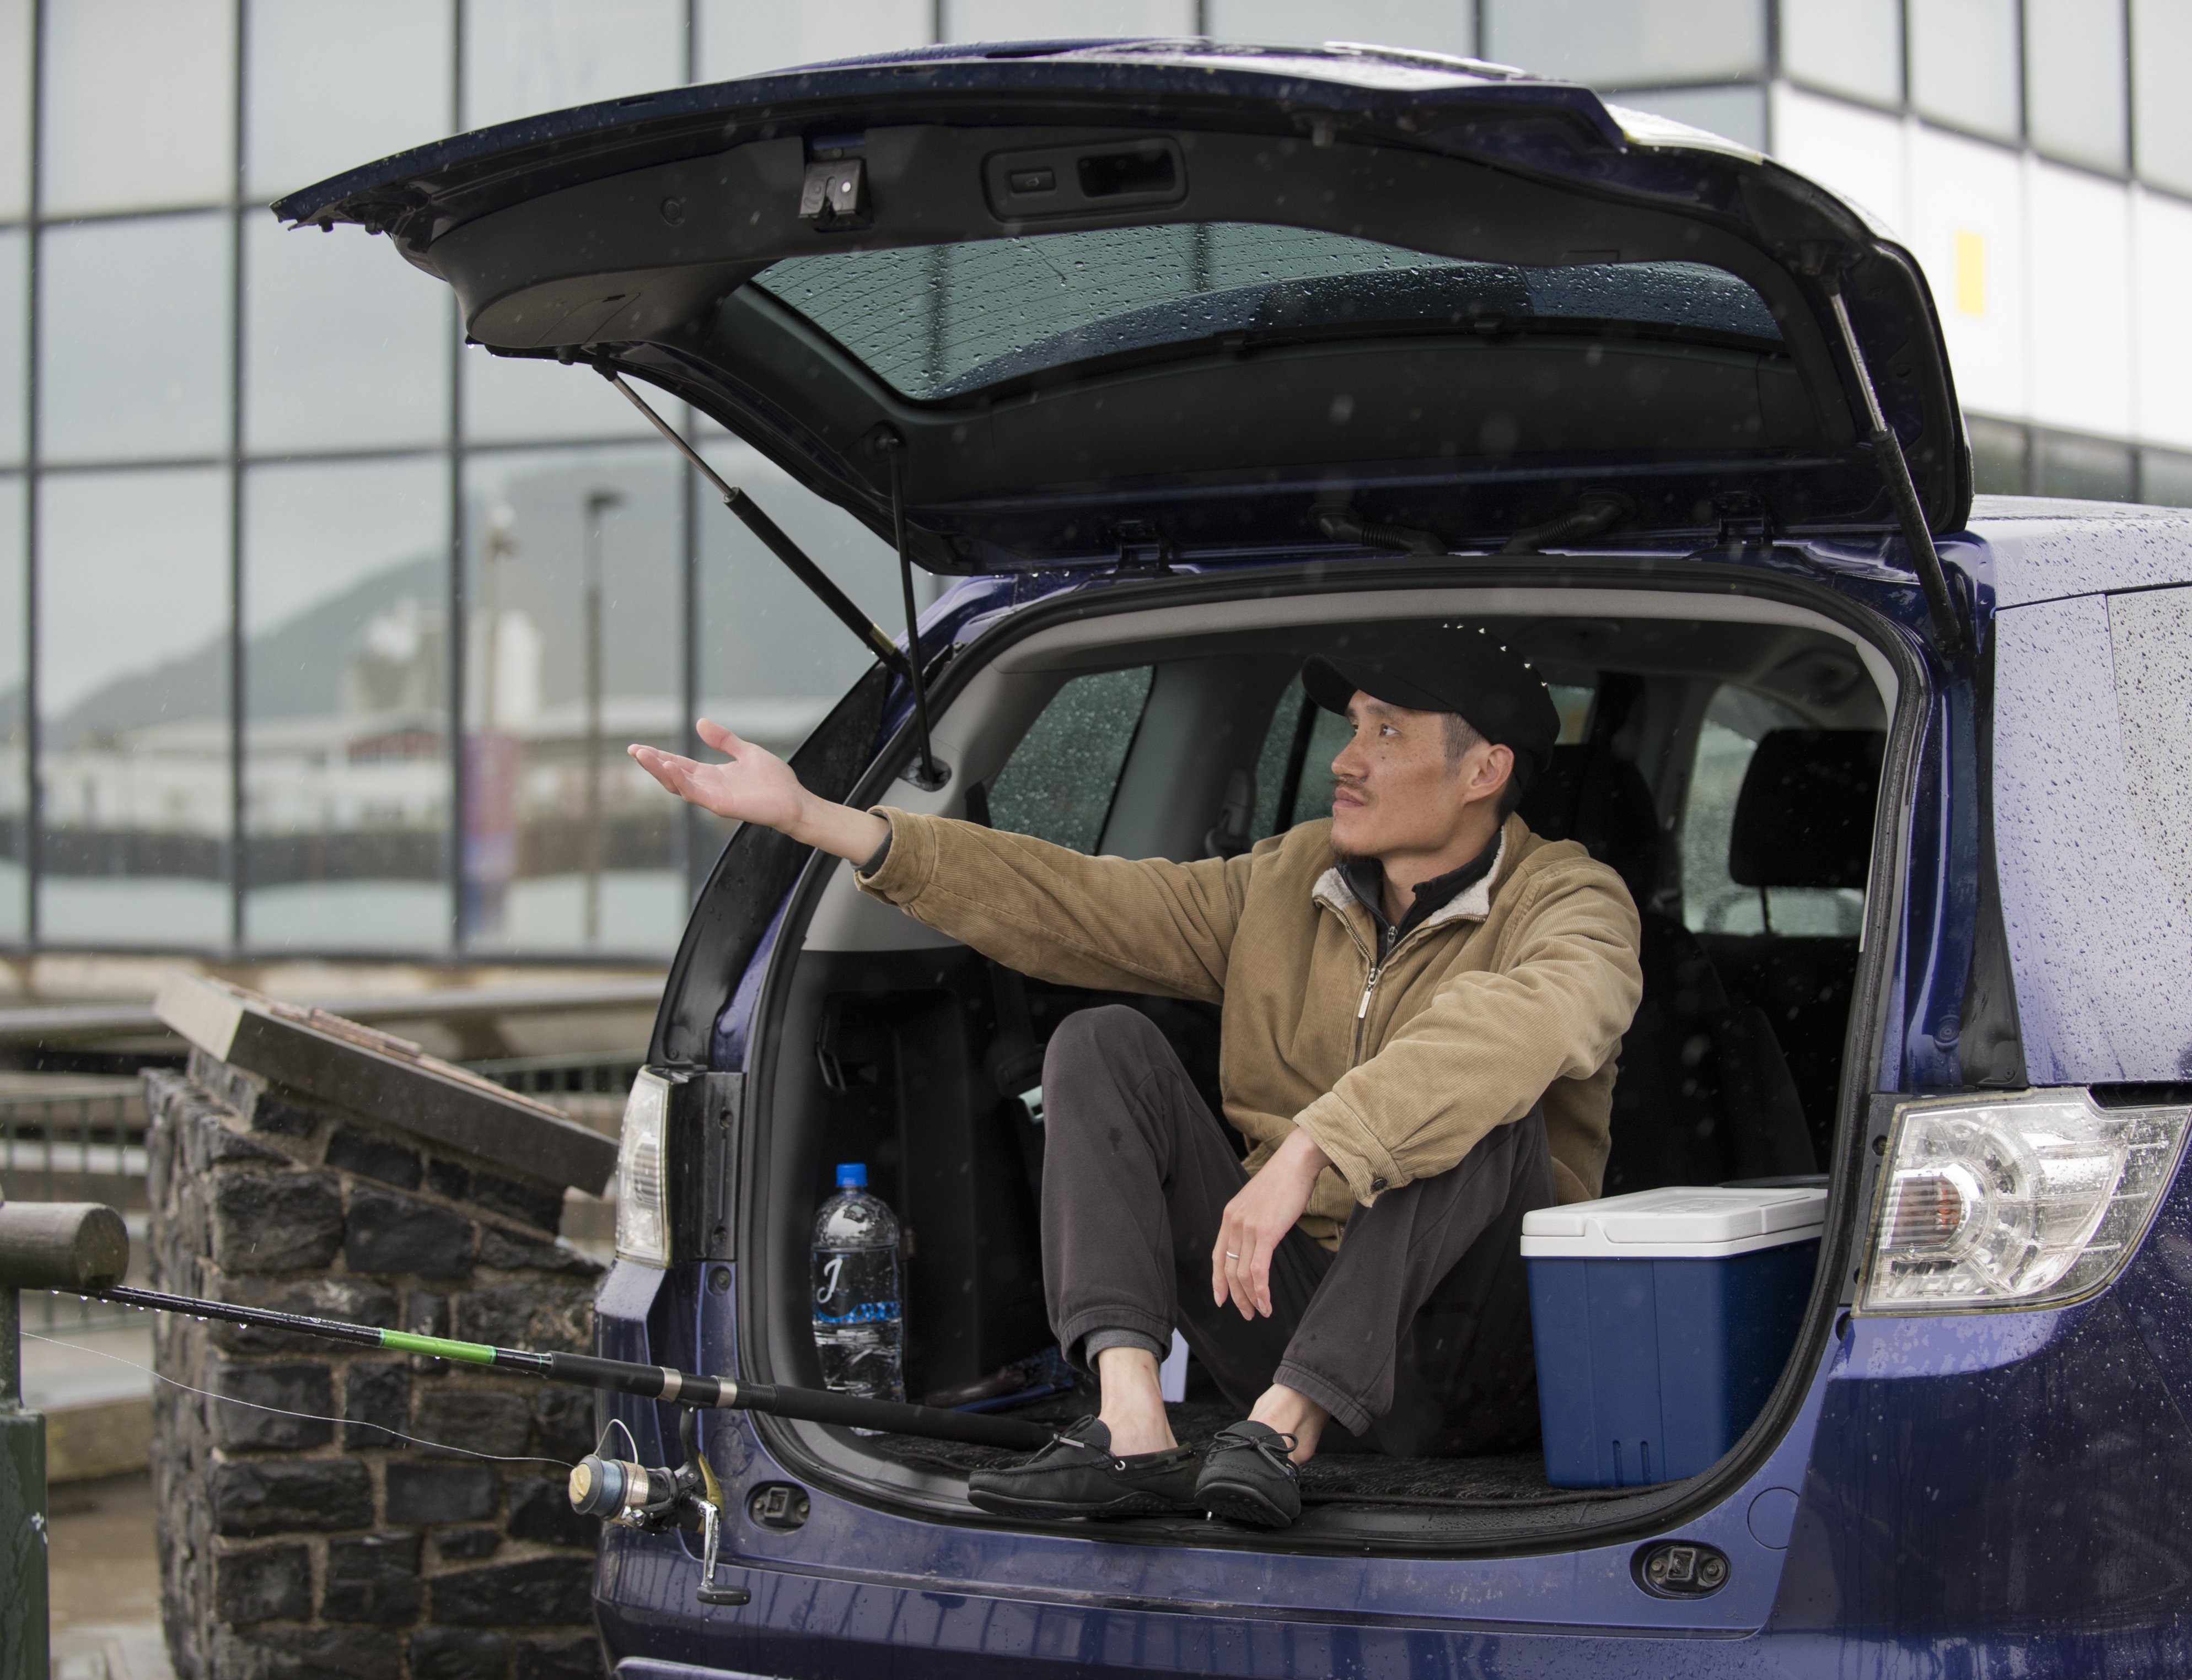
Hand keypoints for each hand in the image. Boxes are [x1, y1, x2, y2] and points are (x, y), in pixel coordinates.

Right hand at [629, 719, 887, 862]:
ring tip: (644, 755)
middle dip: (652, 763)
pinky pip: (696, 794)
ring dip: (660, 771)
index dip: (659, 756)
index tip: (639, 747)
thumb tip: (700, 722)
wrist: (795, 801)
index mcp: (712, 775)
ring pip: (679, 786)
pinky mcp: (722, 805)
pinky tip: (670, 768)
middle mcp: (708, 787)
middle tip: (633, 750)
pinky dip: (681, 781)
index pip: (679, 765)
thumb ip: (723, 740)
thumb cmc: (774, 781)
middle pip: (672, 776)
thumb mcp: (746, 752)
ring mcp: (713, 798)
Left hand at [1213, 1128, 1331, 1319]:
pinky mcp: (1265, 1232)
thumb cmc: (1285, 1180)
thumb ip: (1252, 1220)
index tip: (1221, 1299)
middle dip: (1236, 1297)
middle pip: (1229, 1270)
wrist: (1297, 1161)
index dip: (1218, 1281)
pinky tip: (1267, 1303)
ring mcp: (1248, 1227)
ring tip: (1260, 1312)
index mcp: (1230, 1215)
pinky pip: (1258, 1270)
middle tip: (1247, 1313)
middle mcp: (1234, 1222)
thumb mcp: (1259, 1201)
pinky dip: (1261, 1291)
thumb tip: (1258, 1240)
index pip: (1218, 1256)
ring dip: (1251, 1298)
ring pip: (1242, 1274)